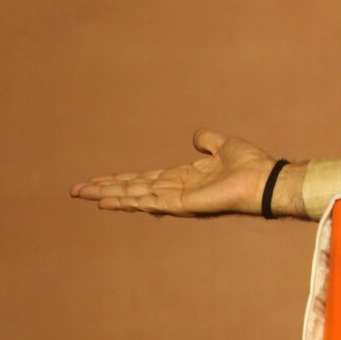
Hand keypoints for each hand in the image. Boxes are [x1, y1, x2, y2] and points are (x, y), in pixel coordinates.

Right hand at [69, 130, 303, 217]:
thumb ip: (208, 141)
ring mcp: (176, 197)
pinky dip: (126, 201)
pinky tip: (108, 201)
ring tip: (84, 194)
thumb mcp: (224, 146)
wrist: (264, 180)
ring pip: (134, 195)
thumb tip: (196, 136)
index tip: (98, 179)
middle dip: (105, 188)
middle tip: (77, 190)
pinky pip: (148, 201)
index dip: (121, 179)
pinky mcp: (181, 203)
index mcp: (182, 178)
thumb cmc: (250, 166)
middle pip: (132, 187)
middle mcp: (174, 189)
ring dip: (108, 194)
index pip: (144, 179)